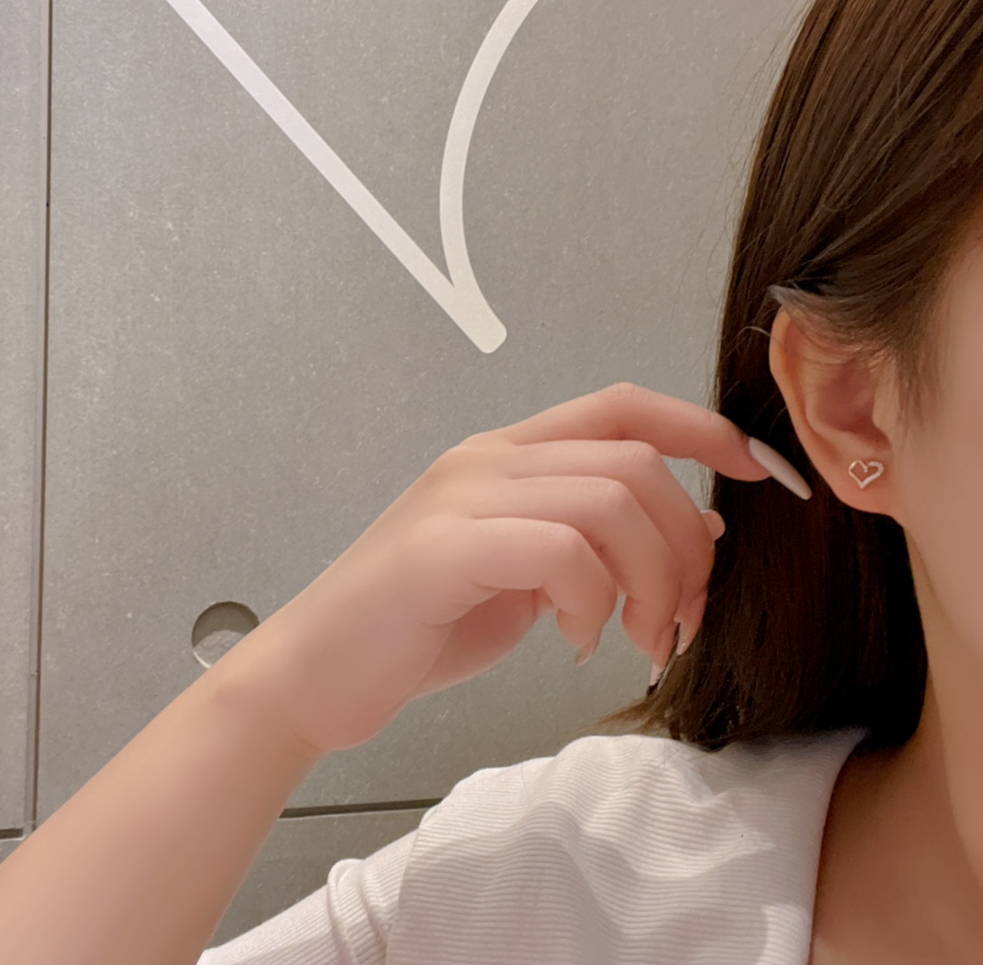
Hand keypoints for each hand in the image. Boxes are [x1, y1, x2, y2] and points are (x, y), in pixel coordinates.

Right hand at [259, 382, 776, 755]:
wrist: (317, 671)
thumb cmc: (422, 623)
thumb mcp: (529, 579)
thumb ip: (598, 544)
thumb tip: (700, 528)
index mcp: (507, 456)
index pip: (622, 407)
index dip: (701, 428)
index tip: (760, 471)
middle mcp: (487, 460)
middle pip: (634, 462)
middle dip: (685, 545)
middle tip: (679, 618)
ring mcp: (462, 497)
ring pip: (609, 500)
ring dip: (649, 580)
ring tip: (634, 637)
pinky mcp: (443, 547)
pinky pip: (559, 550)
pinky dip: (592, 601)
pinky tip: (573, 640)